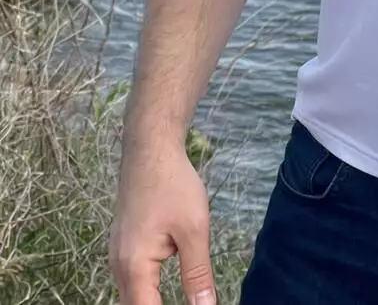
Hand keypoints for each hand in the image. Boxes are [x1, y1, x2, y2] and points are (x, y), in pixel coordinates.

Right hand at [109, 138, 217, 303]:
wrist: (150, 150)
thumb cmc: (172, 184)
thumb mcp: (194, 229)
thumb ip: (198, 274)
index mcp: (134, 267)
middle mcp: (118, 267)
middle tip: (193, 302)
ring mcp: (117, 256)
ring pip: (131, 297)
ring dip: (151, 304)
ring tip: (182, 299)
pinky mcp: (123, 247)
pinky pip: (131, 281)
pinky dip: (146, 293)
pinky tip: (161, 293)